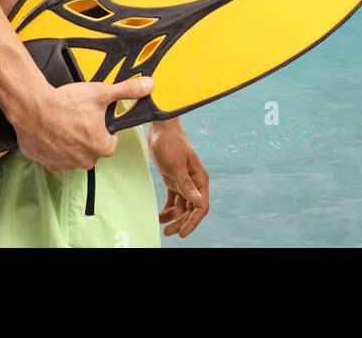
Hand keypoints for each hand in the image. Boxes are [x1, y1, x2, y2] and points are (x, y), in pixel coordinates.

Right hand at [13, 76, 153, 172]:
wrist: (33, 108)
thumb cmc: (65, 103)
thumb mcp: (101, 92)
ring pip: (74, 153)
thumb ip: (127, 91)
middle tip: (76, 117)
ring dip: (70, 141)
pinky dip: (54, 146)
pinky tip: (51, 131)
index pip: (111, 140)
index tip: (94, 117)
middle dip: (86, 134)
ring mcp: (65, 164)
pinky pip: (56, 157)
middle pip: (92, 147)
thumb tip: (147, 86)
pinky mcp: (48, 164)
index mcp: (102, 147)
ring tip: (62, 122)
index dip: (104, 127)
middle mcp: (85, 161)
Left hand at [148, 119, 208, 237]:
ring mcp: (184, 183)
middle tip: (169, 233)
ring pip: (182, 207)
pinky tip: (160, 217)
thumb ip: (186, 185)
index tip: (183, 232)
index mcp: (200, 179)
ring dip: (174, 218)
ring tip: (164, 229)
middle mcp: (194, 183)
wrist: (160, 129)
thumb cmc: (170, 143)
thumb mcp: (176, 165)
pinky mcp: (173, 181)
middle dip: (182, 222)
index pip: (201, 206)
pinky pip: (173, 201)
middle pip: (191, 210)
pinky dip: (167, 210)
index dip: (193, 221)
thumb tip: (198, 203)